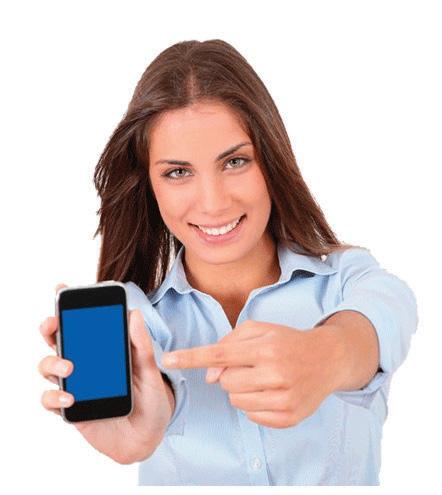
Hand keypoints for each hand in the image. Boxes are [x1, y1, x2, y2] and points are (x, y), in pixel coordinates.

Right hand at [37, 283, 172, 463]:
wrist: (148, 437)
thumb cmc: (150, 399)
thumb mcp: (151, 370)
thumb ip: (142, 345)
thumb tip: (133, 313)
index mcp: (104, 349)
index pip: (83, 323)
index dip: (70, 306)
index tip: (62, 289)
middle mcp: (86, 364)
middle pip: (58, 340)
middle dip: (50, 327)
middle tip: (53, 323)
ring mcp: (76, 385)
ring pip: (48, 367)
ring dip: (52, 362)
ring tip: (71, 368)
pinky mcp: (71, 410)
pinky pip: (50, 401)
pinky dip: (54, 397)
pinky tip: (71, 397)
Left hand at [162, 320, 340, 427]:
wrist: (328, 359)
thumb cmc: (288, 341)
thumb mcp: (261, 329)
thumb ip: (230, 344)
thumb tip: (209, 375)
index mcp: (266, 347)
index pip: (219, 354)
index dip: (191, 357)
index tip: (168, 359)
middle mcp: (276, 373)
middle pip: (225, 382)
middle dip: (230, 373)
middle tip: (250, 365)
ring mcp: (284, 398)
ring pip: (235, 400)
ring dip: (241, 389)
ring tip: (261, 377)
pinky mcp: (289, 417)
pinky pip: (251, 416)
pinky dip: (254, 404)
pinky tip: (270, 391)